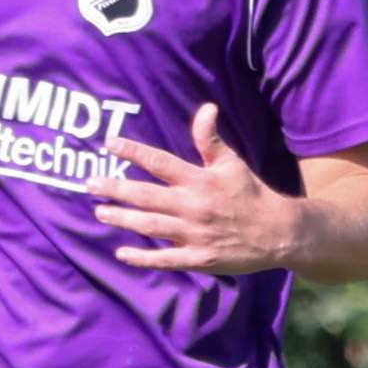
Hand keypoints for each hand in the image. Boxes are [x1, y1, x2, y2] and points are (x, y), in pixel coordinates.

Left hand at [97, 104, 301, 274]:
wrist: (278, 232)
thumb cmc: (251, 194)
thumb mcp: (232, 163)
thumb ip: (210, 139)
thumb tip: (206, 108)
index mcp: (200, 180)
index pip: (160, 162)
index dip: (133, 152)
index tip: (109, 144)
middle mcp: (193, 206)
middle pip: (146, 196)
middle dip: (115, 188)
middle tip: (90, 183)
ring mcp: (194, 234)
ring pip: (150, 226)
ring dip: (122, 219)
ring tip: (100, 212)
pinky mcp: (199, 258)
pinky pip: (166, 259)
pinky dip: (142, 257)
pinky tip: (121, 253)